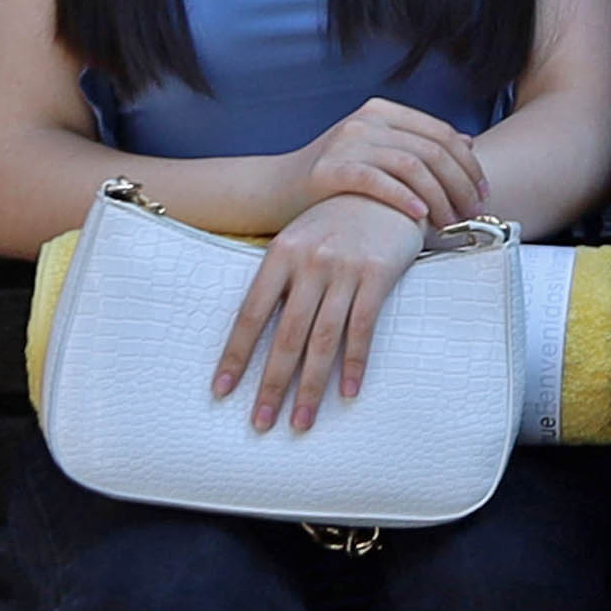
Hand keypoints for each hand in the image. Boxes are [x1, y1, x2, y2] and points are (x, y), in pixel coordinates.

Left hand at [221, 195, 426, 429]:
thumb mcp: (300, 238)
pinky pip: (362, 328)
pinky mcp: (377, 274)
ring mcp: (343, 269)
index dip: (235, 356)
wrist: (389, 186)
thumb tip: (257, 331)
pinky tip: (347, 393)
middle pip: (285, 336)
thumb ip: (281, 278)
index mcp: (280, 254)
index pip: (251, 315)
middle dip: (271, 384)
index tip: (221, 391)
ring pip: (322, 339)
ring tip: (301, 422)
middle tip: (260, 423)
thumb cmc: (338, 219)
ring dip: (310, 387)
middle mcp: (308, 263)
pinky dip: (354, 363)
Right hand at [295, 99, 488, 234]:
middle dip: (460, 184)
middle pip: (432, 149)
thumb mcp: (378, 154)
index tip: (483, 192)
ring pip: (411, 165)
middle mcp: (366, 120)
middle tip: (473, 212)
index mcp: (382, 112)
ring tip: (452, 222)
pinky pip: (377, 180)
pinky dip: (404, 197)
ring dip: (440, 196)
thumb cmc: (334, 180)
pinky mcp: (329, 169)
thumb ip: (417, 145)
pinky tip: (420, 216)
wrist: (275, 190)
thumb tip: (467, 142)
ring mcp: (347, 141)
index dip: (469, 164)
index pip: (441, 133)